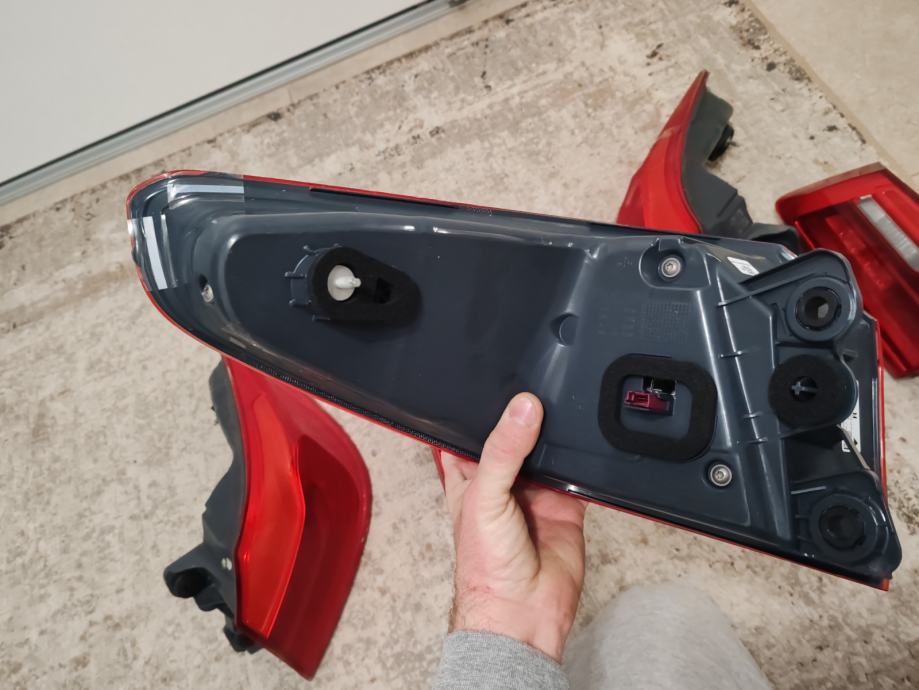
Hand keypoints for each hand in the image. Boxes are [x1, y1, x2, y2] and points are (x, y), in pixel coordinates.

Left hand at [442, 393, 586, 661]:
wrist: (522, 613)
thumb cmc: (484, 566)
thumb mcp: (484, 497)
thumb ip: (503, 451)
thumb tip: (524, 408)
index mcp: (471, 474)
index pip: (476, 429)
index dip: (486, 406)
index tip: (501, 374)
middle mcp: (503, 480)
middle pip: (518, 435)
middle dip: (529, 414)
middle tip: (544, 378)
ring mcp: (536, 492)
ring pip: (549, 450)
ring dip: (557, 433)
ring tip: (566, 397)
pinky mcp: (567, 505)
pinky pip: (579, 475)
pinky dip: (585, 460)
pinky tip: (587, 439)